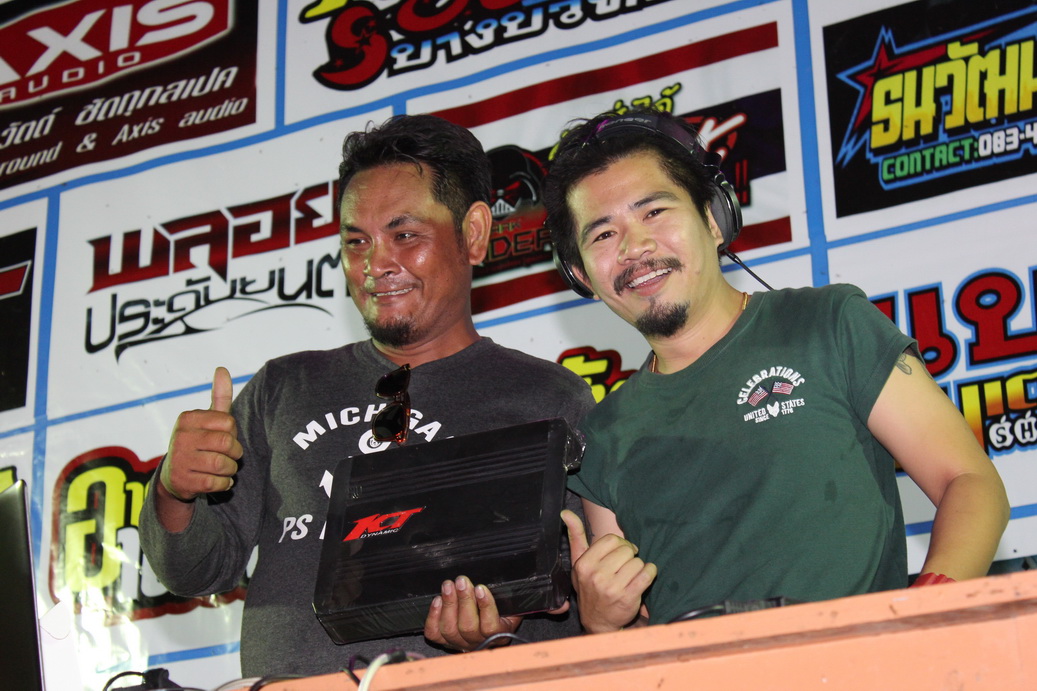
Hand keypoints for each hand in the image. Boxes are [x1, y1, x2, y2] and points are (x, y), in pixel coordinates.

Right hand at [160, 367, 242, 501]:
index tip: (223, 437)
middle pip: (227, 443)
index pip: (228, 422)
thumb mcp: (208, 419)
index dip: (232, 432)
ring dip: (230, 469)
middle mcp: (180, 437)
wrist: (175, 476)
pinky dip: (224, 483)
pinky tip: (219, 480)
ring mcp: (179, 460)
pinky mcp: (182, 481)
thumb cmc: (200, 442)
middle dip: (235, 452)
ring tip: (225, 468)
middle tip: (230, 456)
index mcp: (187, 418)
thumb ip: (219, 396)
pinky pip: (216, 483)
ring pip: (222, 465)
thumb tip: (222, 369)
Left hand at [423, 576, 521, 650]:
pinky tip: (437, 600)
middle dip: (464, 600)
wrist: (487, 626)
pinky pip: (434, 633)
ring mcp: (459, 643)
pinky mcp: (444, 641)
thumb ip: (508, 598)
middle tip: (462, 581)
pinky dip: (433, 616)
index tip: (480, 588)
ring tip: (448, 586)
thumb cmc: (500, 612)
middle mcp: (478, 642)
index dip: (485, 607)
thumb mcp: (511, 606)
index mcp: (498, 634)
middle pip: (468, 627)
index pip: (491, 626)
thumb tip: (505, 583)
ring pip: (450, 629)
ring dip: (448, 604)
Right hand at [561, 509, 656, 633]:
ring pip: (638, 562)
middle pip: (626, 550)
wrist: (598, 621)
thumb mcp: (578, 563)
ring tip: (630, 576)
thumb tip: (566, 513)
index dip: (620, 544)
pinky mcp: (628, 598)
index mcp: (584, 564)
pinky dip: (650, 573)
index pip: (612, 539)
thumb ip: (575, 536)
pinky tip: (642, 579)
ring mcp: (612, 588)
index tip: (620, 553)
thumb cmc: (589, 587)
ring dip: (639, 567)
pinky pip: (647, 574)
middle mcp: (596, 575)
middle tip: (625, 566)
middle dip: (630, 556)